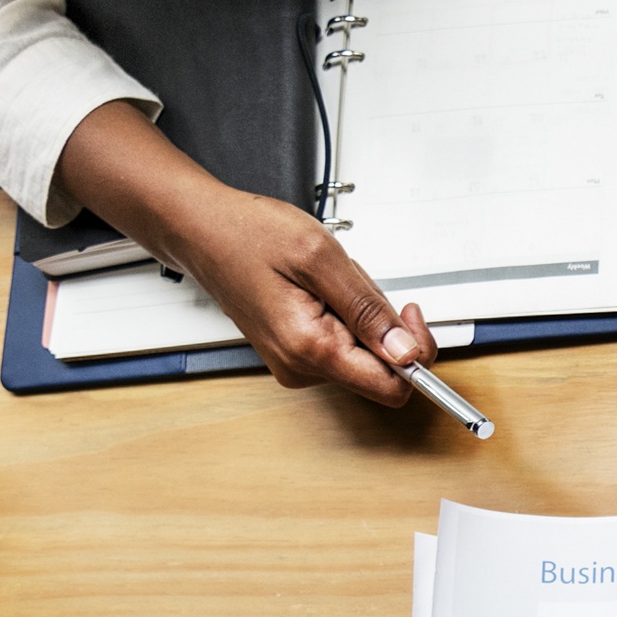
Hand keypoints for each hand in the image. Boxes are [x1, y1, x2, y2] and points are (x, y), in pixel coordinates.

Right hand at [55, 101, 432, 403]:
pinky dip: (345, 314)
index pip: (392, 387)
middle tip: (354, 281)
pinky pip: (343, 342)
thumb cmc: (247, 235)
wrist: (201, 230)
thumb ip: (368, 308)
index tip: (409, 315)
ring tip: (326, 279)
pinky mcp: (296, 352)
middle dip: (382, 324)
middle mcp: (302, 368)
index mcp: (310, 350)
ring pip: (363, 352)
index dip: (414, 355)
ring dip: (361, 314)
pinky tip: (319, 288)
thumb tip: (407, 352)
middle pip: (380, 369)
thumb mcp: (320, 258)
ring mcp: (297, 363)